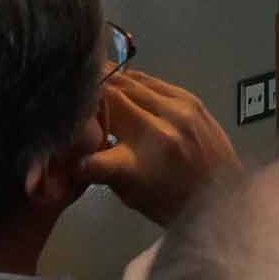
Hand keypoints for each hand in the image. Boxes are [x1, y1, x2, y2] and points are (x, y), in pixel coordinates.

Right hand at [80, 71, 241, 228]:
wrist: (222, 193)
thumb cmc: (168, 200)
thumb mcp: (126, 191)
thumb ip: (99, 164)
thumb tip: (70, 145)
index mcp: (136, 160)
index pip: (90, 134)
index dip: (70, 122)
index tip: (56, 115)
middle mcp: (158, 128)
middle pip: (111, 93)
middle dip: (87, 89)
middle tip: (68, 87)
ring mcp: (179, 109)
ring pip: (131, 81)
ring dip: (108, 80)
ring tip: (89, 79)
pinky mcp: (191, 100)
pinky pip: (152, 81)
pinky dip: (132, 81)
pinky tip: (120, 83)